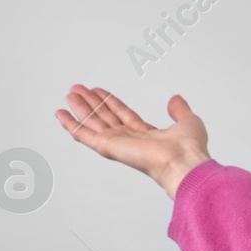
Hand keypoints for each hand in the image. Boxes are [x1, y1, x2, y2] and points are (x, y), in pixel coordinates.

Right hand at [55, 84, 210, 199]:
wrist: (183, 161)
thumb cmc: (189, 148)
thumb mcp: (188, 121)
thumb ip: (180, 110)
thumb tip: (175, 99)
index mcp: (146, 135)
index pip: (123, 115)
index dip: (110, 102)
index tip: (98, 91)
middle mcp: (129, 139)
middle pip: (105, 117)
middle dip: (91, 102)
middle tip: (78, 89)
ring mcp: (117, 143)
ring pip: (93, 122)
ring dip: (80, 107)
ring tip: (70, 93)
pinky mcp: (107, 147)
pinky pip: (84, 134)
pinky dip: (71, 124)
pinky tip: (61, 114)